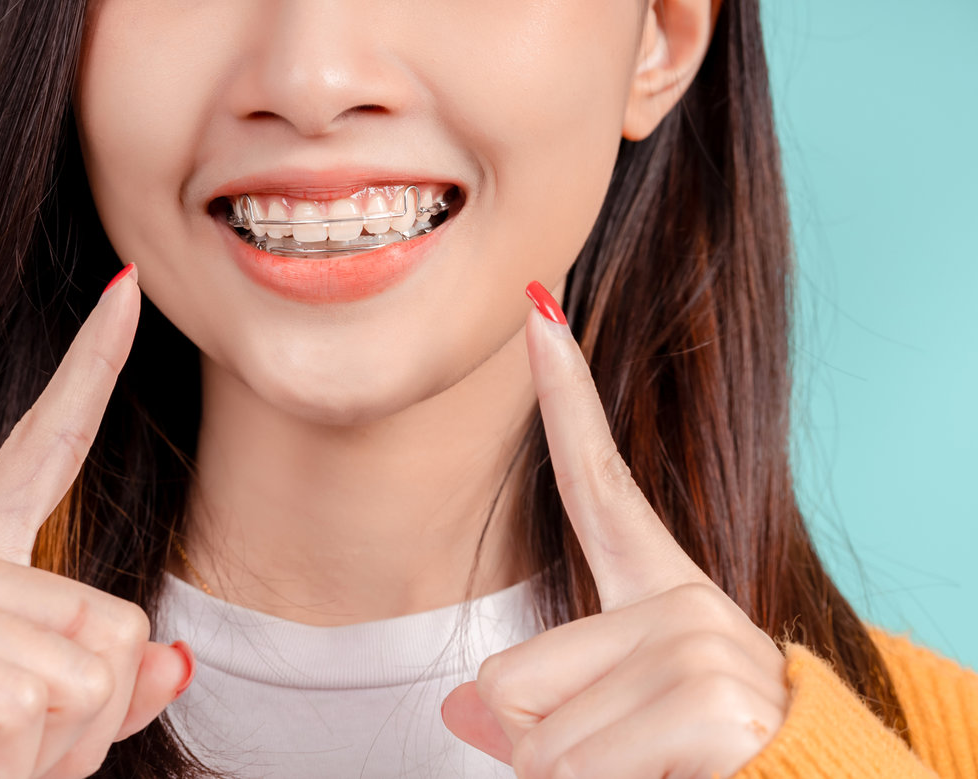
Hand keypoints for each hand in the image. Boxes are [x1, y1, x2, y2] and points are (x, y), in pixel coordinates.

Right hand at [0, 265, 194, 778]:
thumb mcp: (44, 722)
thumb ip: (111, 685)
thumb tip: (178, 659)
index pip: (47, 444)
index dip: (92, 367)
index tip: (127, 288)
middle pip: (112, 623)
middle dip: (88, 716)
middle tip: (5, 744)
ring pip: (81, 674)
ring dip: (50, 749)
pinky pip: (29, 702)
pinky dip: (12, 761)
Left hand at [440, 281, 788, 777]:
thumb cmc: (710, 762)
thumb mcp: (619, 721)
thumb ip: (546, 698)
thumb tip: (456, 712)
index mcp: (663, 595)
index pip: (597, 481)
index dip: (563, 396)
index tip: (537, 313)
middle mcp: (685, 604)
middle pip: (508, 678)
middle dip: (543, 744)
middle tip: (627, 761)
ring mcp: (698, 644)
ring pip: (534, 737)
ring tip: (651, 776)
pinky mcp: (707, 699)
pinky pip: (573, 767)